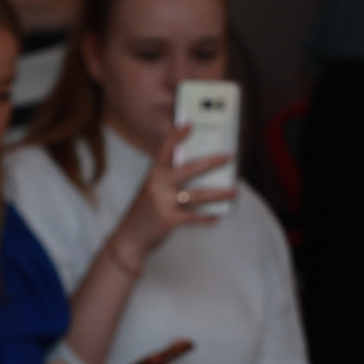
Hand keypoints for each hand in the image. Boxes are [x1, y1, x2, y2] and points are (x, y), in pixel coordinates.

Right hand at [109, 126, 233, 264]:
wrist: (129, 238)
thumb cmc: (145, 212)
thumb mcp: (152, 191)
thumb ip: (169, 180)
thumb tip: (199, 173)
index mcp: (153, 175)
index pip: (164, 150)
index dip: (176, 137)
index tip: (188, 125)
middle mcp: (157, 185)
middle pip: (188, 169)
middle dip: (211, 162)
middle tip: (229, 157)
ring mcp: (162, 202)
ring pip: (197, 195)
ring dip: (219, 193)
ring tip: (234, 191)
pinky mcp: (168, 219)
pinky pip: (194, 216)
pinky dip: (206, 217)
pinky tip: (216, 217)